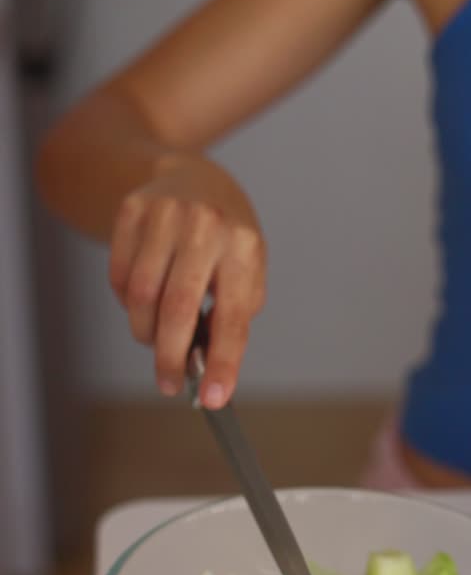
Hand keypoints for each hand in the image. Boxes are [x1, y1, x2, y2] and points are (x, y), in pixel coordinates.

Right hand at [108, 157, 265, 407]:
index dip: (222, 362)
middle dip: (171, 357)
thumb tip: (208, 363)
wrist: (191, 176)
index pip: (232, 316)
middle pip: (177, 308)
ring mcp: (164, 215)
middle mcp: (204, 226)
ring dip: (147, 330)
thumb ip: (232, 313)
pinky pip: (119, 278)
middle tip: (169, 383)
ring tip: (158, 335)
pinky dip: (127, 303)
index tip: (213, 398)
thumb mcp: (246, 268)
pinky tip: (144, 300)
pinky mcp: (131, 211)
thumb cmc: (225, 236)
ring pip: (141, 297)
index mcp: (242, 246)